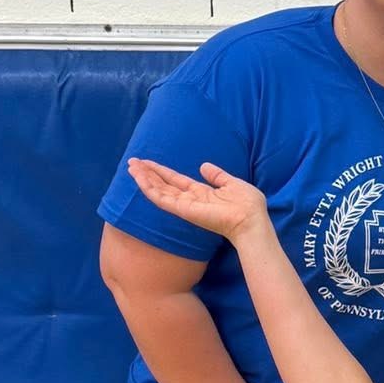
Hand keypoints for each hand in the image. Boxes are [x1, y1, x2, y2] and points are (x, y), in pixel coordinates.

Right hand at [128, 158, 268, 244]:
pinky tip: (139, 178)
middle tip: (132, 162)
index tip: (147, 162)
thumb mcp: (232, 183)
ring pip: (159, 191)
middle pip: (164, 185)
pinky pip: (162, 199)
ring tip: (131, 166)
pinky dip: (149, 188)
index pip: (176, 181)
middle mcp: (190, 200)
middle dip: (148, 174)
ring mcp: (185, 206)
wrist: (252, 220)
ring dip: (144, 179)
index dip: (162, 171)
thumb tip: (203, 166)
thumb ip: (217, 176)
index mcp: (202, 193)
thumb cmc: (248, 205)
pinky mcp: (183, 210)